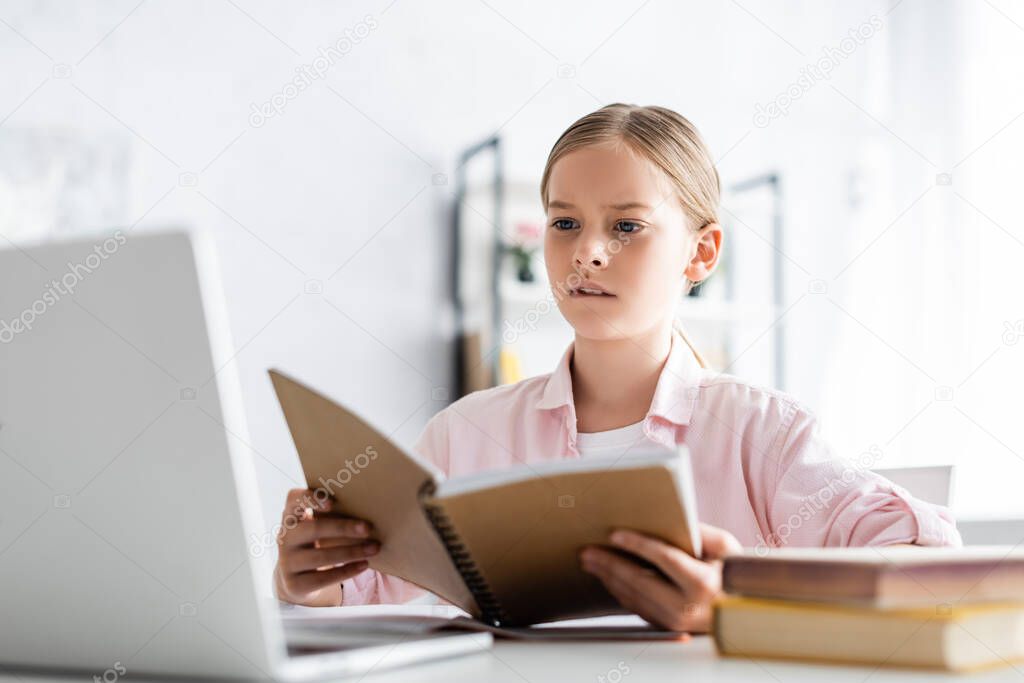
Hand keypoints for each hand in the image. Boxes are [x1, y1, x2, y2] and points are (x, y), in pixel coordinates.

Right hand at [273, 488, 377, 605]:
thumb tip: (369, 508)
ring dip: (351, 552)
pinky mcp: (294, 583)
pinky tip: (364, 565)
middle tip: (368, 528)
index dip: (312, 499)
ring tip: (374, 548)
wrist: (296, 577)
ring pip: (321, 557)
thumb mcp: (317, 525)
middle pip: (314, 529)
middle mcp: (285, 536)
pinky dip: (346, 571)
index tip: (333, 502)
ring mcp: (287, 561)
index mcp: (291, 515)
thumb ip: (332, 514)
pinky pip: (323, 578)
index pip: (295, 499)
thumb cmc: (316, 541)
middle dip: (343, 528)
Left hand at [579, 522, 740, 631]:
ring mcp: (677, 623)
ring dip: (609, 578)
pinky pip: (638, 608)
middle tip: (589, 550)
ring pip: (634, 598)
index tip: (615, 534)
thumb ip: (700, 531)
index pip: (664, 559)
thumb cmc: (735, 573)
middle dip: (610, 564)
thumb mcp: (726, 547)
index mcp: (704, 583)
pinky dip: (619, 591)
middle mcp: (688, 608)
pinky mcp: (668, 628)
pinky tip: (608, 577)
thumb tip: (669, 517)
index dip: (638, 545)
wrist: (745, 609)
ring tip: (591, 561)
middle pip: (640, 581)